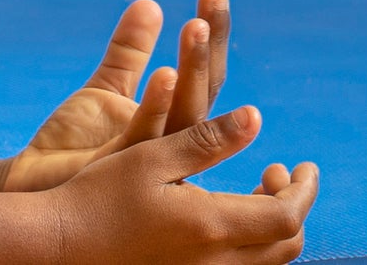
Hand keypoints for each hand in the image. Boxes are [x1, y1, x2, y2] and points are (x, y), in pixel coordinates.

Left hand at [0, 0, 230, 191]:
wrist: (33, 187)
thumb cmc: (74, 146)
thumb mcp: (104, 90)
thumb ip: (129, 52)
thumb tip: (150, 2)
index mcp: (172, 124)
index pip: (205, 77)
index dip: (213, 36)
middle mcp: (171, 145)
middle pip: (204, 92)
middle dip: (211, 45)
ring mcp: (150, 162)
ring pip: (184, 116)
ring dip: (192, 70)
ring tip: (195, 25)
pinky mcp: (119, 172)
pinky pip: (144, 140)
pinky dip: (155, 107)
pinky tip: (164, 75)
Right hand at [50, 106, 317, 264]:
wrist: (61, 248)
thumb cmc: (100, 196)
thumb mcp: (151, 156)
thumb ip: (207, 140)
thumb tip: (257, 117)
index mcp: (211, 228)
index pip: (285, 216)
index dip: (303, 190)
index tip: (305, 164)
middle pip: (285, 246)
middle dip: (292, 206)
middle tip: (277, 170)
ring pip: (265, 264)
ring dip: (273, 226)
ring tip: (255, 188)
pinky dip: (249, 244)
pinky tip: (224, 217)